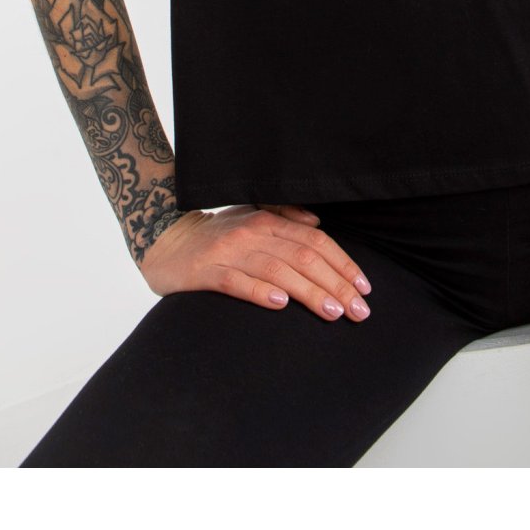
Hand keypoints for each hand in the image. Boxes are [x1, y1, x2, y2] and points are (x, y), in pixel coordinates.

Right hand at [139, 202, 372, 321]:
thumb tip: (318, 222)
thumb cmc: (217, 234)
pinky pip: (237, 282)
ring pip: (278, 270)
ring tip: (332, 312)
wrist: (165, 239)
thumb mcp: (251, 217)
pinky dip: (260, 292)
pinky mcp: (207, 272)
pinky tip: (281, 305)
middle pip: (303, 257)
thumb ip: (284, 217)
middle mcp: (253, 233)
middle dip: (336, 284)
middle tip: (359, 310)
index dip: (343, 263)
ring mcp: (230, 252)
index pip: (315, 240)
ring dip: (309, 292)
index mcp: (268, 220)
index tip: (365, 288)